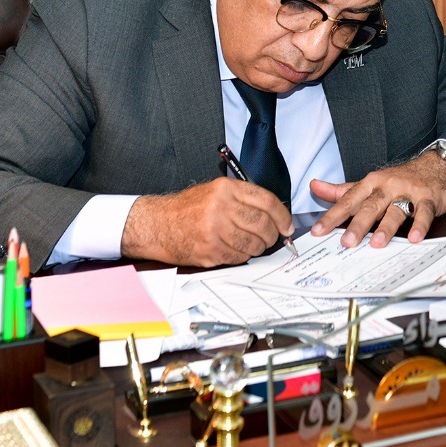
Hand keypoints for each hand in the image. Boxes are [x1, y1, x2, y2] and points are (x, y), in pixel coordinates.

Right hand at [121, 178, 292, 266]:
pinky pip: (238, 257)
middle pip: (262, 224)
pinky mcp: (208, 250)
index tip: (287, 225)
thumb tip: (273, 215)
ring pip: (252, 244)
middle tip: (273, 238)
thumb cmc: (187, 208)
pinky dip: (242, 257)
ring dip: (258, 248)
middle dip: (272, 235)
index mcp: (225, 189)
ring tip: (254, 245)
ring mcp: (214, 230)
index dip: (282, 216)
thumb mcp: (215, 191)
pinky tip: (237, 251)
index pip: (266, 201)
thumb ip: (242, 199)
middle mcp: (220, 207)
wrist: (158, 224)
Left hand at [308, 152, 445, 248]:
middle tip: (347, 242)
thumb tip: (315, 186)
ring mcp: (408, 191)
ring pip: (395, 210)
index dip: (333, 216)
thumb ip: (342, 189)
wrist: (437, 164)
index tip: (319, 231)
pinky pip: (423, 212)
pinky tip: (414, 237)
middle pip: (370, 207)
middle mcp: (388, 187)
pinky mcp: (428, 198)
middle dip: (358, 225)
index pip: (348, 200)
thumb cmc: (400, 178)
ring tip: (377, 243)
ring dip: (386, 226)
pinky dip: (420, 225)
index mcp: (371, 184)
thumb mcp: (370, 182)